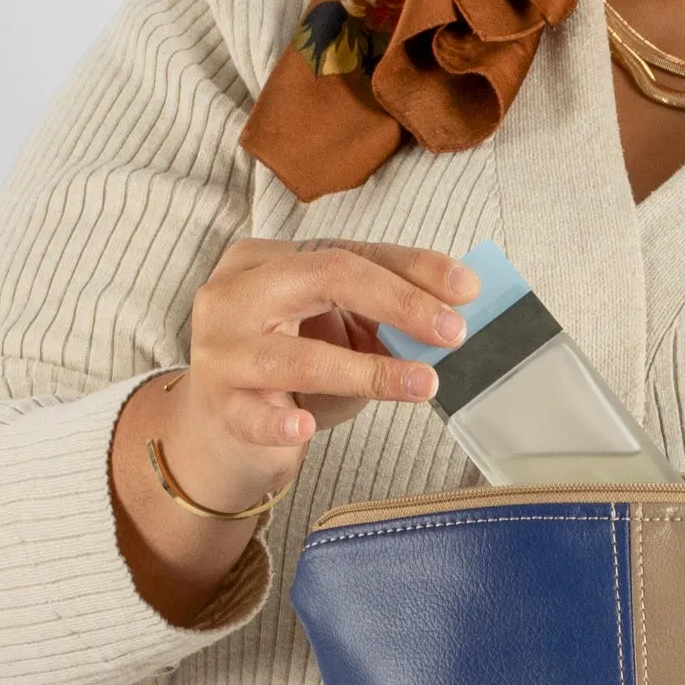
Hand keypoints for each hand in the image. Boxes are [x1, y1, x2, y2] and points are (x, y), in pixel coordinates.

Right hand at [109, 237, 477, 621]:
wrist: (220, 431)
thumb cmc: (290, 368)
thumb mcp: (338, 330)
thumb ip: (385, 314)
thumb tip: (455, 308)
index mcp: (266, 259)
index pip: (350, 252)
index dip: (413, 269)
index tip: (467, 289)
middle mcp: (235, 293)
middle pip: (324, 278)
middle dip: (399, 303)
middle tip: (454, 332)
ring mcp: (220, 350)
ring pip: (300, 355)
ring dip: (370, 372)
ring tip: (423, 385)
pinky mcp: (217, 407)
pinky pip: (253, 414)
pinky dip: (281, 422)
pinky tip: (304, 425)